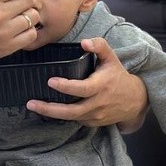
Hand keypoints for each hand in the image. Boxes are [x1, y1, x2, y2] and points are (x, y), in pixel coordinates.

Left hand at [30, 38, 147, 127]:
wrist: (134, 101)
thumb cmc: (119, 76)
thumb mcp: (112, 58)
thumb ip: (99, 46)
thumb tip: (84, 42)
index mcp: (101, 86)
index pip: (82, 89)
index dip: (65, 86)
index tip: (51, 81)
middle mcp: (97, 103)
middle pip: (71, 111)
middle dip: (49, 109)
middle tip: (31, 103)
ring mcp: (95, 116)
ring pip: (70, 118)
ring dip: (51, 113)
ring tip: (34, 106)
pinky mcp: (93, 122)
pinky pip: (75, 120)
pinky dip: (62, 116)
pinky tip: (50, 109)